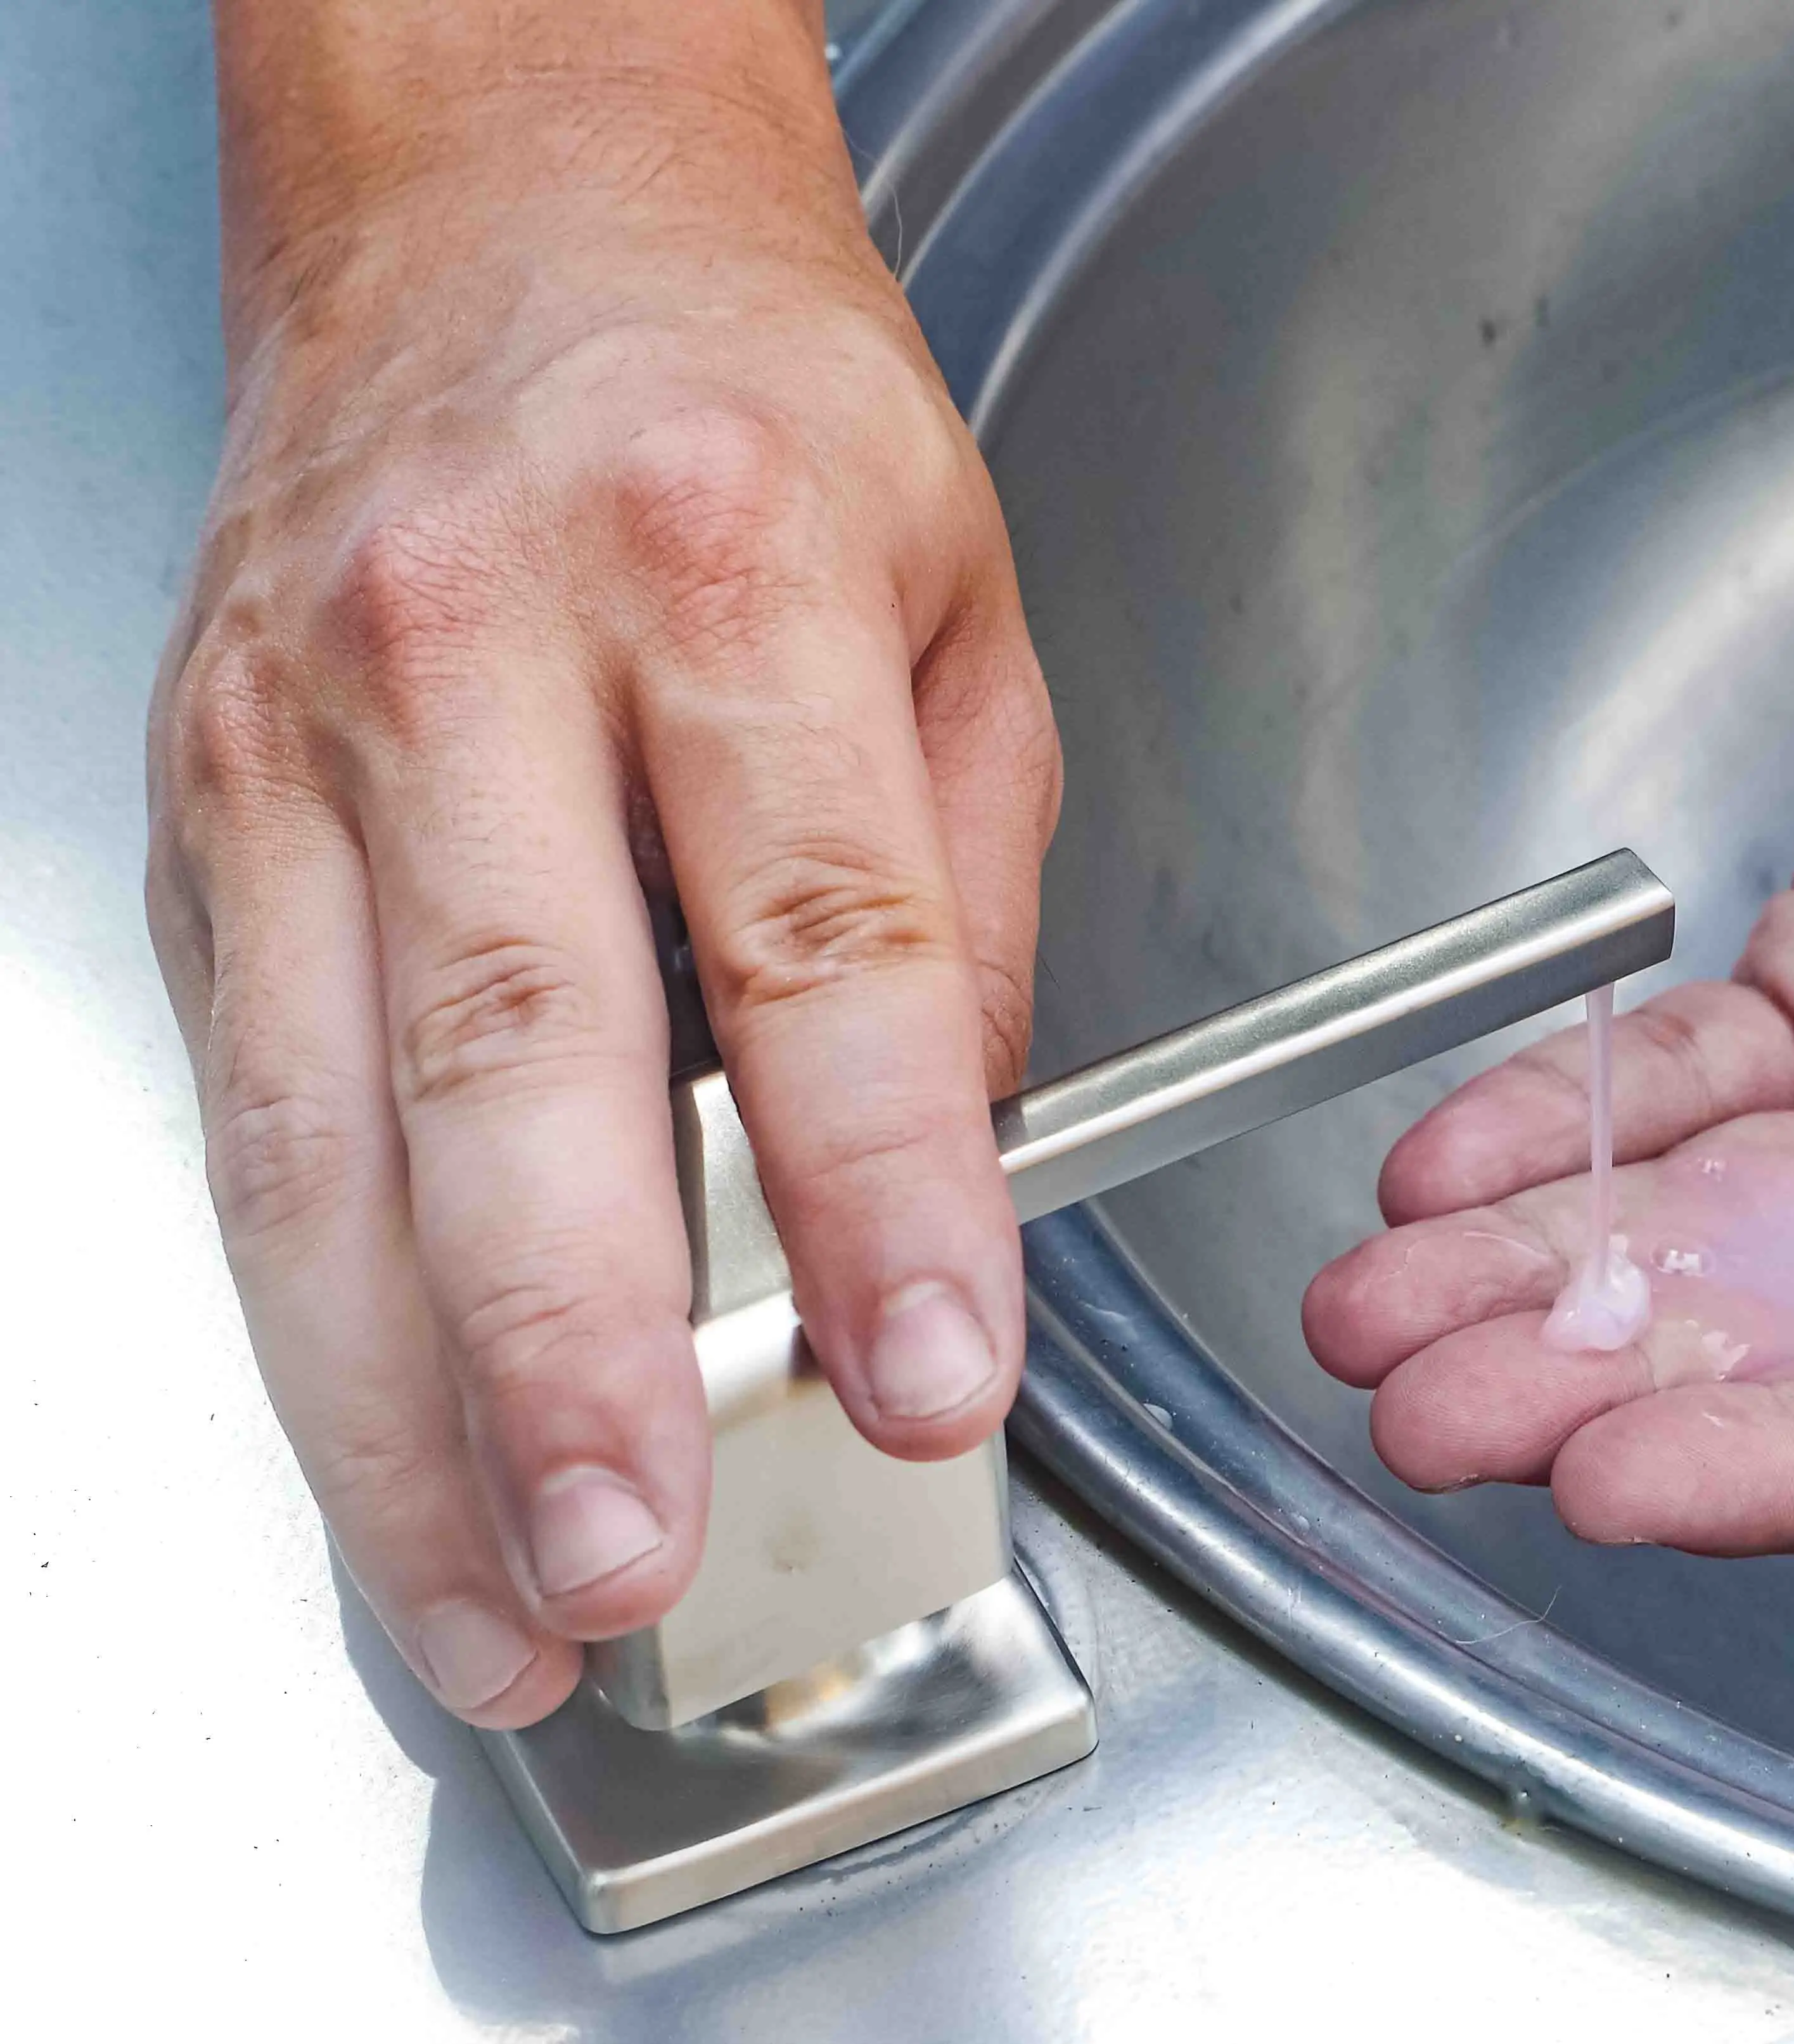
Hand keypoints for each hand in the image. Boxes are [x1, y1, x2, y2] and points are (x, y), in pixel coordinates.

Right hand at [148, 51, 1055, 1723]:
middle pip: (517, 1058)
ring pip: (323, 1133)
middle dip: (577, 1350)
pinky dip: (317, 1312)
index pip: (817, 939)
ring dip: (405, 1409)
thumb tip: (958, 1170)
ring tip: (502, 1603)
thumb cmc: (747, 391)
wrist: (493, 198)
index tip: (933, 1369)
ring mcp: (292, 737)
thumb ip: (975, 897)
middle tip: (641, 1552)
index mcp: (720, 568)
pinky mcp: (199, 814)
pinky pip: (252, 1106)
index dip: (879, 1183)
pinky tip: (392, 1454)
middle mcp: (468, 647)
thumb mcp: (963, 603)